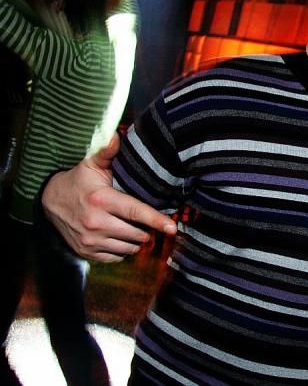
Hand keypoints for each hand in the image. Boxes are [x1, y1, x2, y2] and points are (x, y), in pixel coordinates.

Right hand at [41, 132, 176, 261]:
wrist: (49, 201)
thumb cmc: (78, 181)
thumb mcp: (91, 164)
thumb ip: (107, 152)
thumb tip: (116, 135)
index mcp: (101, 200)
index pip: (135, 212)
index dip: (156, 220)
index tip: (173, 228)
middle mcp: (95, 223)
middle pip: (136, 234)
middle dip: (148, 230)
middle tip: (151, 222)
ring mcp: (90, 240)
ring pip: (129, 248)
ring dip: (138, 241)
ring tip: (137, 228)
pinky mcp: (86, 252)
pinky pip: (116, 257)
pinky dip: (124, 250)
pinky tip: (122, 238)